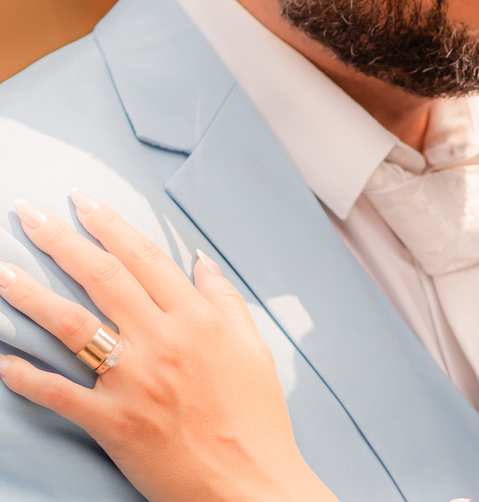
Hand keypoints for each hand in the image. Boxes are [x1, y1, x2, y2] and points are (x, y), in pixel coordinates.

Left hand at [0, 191, 335, 501]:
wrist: (250, 482)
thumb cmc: (256, 420)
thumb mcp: (253, 349)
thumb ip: (225, 301)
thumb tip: (201, 264)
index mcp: (199, 320)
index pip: (145, 258)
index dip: (110, 225)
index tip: (83, 202)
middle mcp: (163, 342)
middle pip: (101, 278)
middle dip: (59, 240)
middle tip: (28, 214)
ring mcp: (133, 381)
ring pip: (70, 325)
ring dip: (29, 294)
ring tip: (2, 271)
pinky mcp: (111, 421)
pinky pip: (57, 393)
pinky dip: (24, 376)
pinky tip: (2, 359)